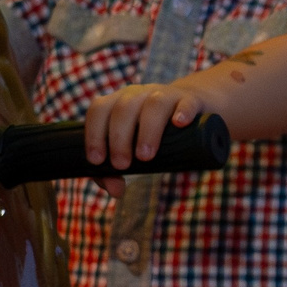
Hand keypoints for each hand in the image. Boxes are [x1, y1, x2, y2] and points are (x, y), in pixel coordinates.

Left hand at [83, 83, 223, 200]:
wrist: (192, 107)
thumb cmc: (155, 133)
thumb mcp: (132, 149)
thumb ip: (115, 172)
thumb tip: (116, 191)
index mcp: (119, 103)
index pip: (99, 110)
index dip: (94, 134)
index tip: (98, 160)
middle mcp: (140, 95)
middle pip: (124, 108)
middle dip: (119, 138)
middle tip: (122, 165)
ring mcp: (166, 95)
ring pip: (154, 103)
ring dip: (147, 130)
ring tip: (146, 156)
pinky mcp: (192, 100)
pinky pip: (187, 102)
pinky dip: (183, 112)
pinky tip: (180, 124)